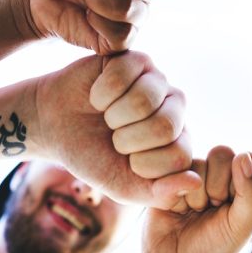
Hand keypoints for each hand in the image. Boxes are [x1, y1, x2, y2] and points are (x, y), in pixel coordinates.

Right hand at [34, 52, 195, 208]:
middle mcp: (175, 107)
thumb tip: (196, 182)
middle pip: (164, 126)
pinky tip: (98, 97)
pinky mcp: (135, 59)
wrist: (56, 126)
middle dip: (127, 139)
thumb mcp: (122, 187)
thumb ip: (160, 194)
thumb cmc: (92, 157)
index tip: (127, 161)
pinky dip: (100, 93)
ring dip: (113, 116)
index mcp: (179, 139)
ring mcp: (157, 80)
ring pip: (144, 100)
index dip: (143, 164)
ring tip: (107, 117)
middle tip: (114, 137)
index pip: (179, 156)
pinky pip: (122, 76)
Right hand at [140, 147, 251, 252]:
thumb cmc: (215, 248)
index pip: (245, 158)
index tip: (233, 208)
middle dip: (217, 188)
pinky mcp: (167, 177)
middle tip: (211, 210)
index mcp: (241, 180)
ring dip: (195, 196)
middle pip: (221, 154)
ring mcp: (191, 173)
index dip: (239, 182)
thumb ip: (251, 191)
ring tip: (192, 213)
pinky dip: (173, 193)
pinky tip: (175, 209)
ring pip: (197, 163)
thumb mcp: (242, 224)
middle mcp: (217, 172)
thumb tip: (243, 155)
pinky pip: (172, 171)